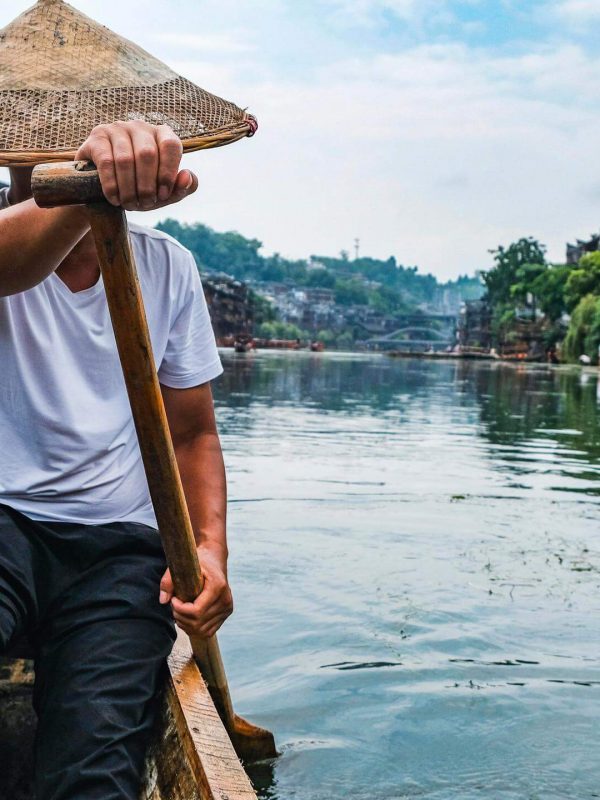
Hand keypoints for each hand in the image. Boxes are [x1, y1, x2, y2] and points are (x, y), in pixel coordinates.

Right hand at [75, 121, 197, 210]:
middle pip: (147, 154)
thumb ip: (182, 188)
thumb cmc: (141, 187)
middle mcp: (140, 127)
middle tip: (145, 204)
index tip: (163, 195)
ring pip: (125, 159)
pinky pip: (106, 162)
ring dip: (129, 188)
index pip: (171, 145)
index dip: (168, 172)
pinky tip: (114, 199)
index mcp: (162, 134)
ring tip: (129, 204)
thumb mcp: (164, 193)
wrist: (105, 187)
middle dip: (147, 186)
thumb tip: (187, 176)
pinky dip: (112, 185)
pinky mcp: (97, 137)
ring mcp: (117, 128)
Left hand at [159, 546, 232, 638]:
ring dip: (186, 625)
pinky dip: (194, 628)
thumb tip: (163, 601)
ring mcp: (227, 608)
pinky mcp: (226, 613)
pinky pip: (208, 631)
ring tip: (179, 611)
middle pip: (198, 623)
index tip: (173, 599)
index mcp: (218, 586)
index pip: (197, 611)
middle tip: (174, 605)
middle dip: (181, 617)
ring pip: (202, 630)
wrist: (214, 558)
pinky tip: (187, 617)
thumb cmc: (198, 560)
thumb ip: (169, 581)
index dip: (180, 609)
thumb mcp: (183, 565)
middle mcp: (226, 599)